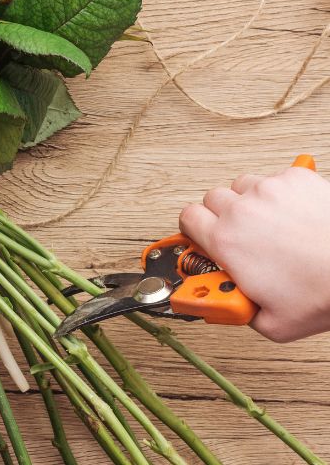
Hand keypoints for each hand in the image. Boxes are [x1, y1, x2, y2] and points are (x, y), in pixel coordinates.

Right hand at [179, 164, 329, 342]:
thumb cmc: (324, 293)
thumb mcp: (273, 324)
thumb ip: (237, 310)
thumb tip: (223, 303)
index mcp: (227, 242)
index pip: (187, 219)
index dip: (194, 228)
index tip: (203, 236)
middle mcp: (241, 210)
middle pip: (212, 199)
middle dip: (222, 215)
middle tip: (241, 234)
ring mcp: (268, 190)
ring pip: (242, 186)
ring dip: (249, 202)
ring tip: (270, 223)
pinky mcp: (294, 179)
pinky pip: (274, 178)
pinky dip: (280, 194)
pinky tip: (293, 214)